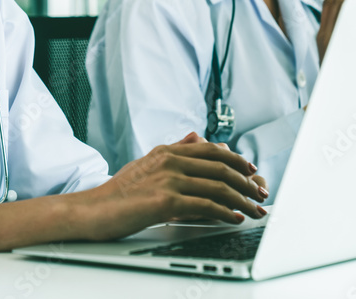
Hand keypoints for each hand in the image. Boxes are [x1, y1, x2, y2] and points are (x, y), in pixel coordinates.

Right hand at [83, 132, 268, 241]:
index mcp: (167, 151)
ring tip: (256, 209)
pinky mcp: (166, 200)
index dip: (237, 161)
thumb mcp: (146, 163)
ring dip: (242, 199)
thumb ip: (172, 151)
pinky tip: (234, 217)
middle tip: (261, 193)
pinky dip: (225, 211)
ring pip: (217, 186)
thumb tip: (194, 137)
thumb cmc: (119, 192)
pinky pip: (205, 205)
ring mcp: (168, 179)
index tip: (252, 172)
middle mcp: (170, 160)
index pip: (212, 150)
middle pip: (220, 167)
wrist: (93, 209)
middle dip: (247, 182)